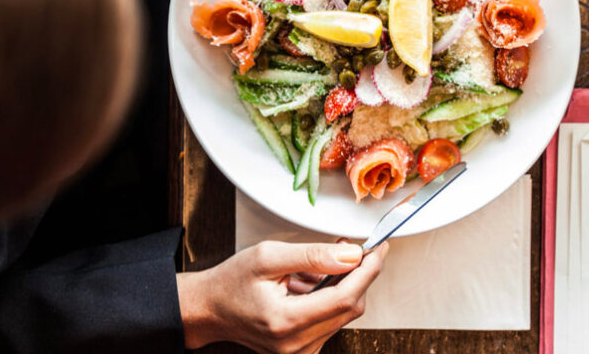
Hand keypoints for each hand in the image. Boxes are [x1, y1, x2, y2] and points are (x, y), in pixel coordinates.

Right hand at [177, 240, 387, 353]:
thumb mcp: (268, 256)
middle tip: (358, 246)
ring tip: (327, 261)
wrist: (209, 309)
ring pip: (343, 314)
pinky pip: (330, 320)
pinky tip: (316, 280)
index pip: (345, 298)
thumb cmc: (232, 282)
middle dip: (360, 274)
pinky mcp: (302, 350)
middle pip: (350, 308)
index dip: (368, 270)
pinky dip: (332, 296)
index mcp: (286, 322)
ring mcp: (300, 352)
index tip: (379, 248)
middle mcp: (296, 345)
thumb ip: (313, 255)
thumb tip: (351, 254)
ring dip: (345, 284)